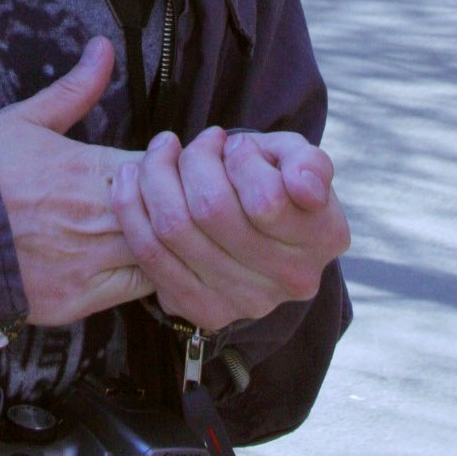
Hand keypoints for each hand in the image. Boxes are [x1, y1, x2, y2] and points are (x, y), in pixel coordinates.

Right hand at [0, 37, 152, 326]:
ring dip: (167, 244)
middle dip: (179, 208)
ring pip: (159, 256)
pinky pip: (134, 294)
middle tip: (177, 203)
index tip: (172, 166)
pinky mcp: (77, 301)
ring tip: (163, 235)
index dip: (175, 168)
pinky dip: (147, 279)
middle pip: (170, 215)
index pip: (164, 169)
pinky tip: (142, 265)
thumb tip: (103, 49)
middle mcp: (98, 217)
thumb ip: (76, 88)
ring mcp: (90, 263)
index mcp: (92, 169)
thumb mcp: (27, 118)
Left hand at [111, 124, 349, 334]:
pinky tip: (132, 178)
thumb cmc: (274, 177)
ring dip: (155, 175)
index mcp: (325, 237)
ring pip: (174, 228)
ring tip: (162, 152)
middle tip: (194, 144)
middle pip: (211, 210)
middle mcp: (291, 279)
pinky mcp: (204, 311)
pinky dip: (131, 208)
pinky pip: (150, 255)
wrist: (253, 225)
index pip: (265, 199)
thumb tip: (304, 188)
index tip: (233, 145)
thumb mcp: (297, 156)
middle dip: (192, 161)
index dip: (239, 159)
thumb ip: (308, 162)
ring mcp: (247, 302)